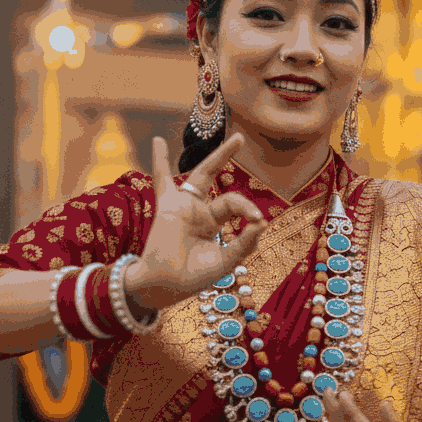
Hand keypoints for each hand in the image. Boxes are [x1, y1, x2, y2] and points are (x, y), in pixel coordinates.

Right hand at [124, 134, 267, 311]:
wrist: (164, 286)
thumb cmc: (193, 277)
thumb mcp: (226, 261)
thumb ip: (245, 242)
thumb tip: (262, 222)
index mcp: (214, 224)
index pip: (236, 206)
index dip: (249, 209)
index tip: (258, 220)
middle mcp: (201, 212)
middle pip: (220, 183)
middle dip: (228, 160)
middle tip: (240, 138)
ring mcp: (186, 207)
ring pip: (200, 174)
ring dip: (213, 155)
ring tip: (225, 136)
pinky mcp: (169, 206)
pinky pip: (161, 180)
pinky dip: (158, 161)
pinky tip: (158, 141)